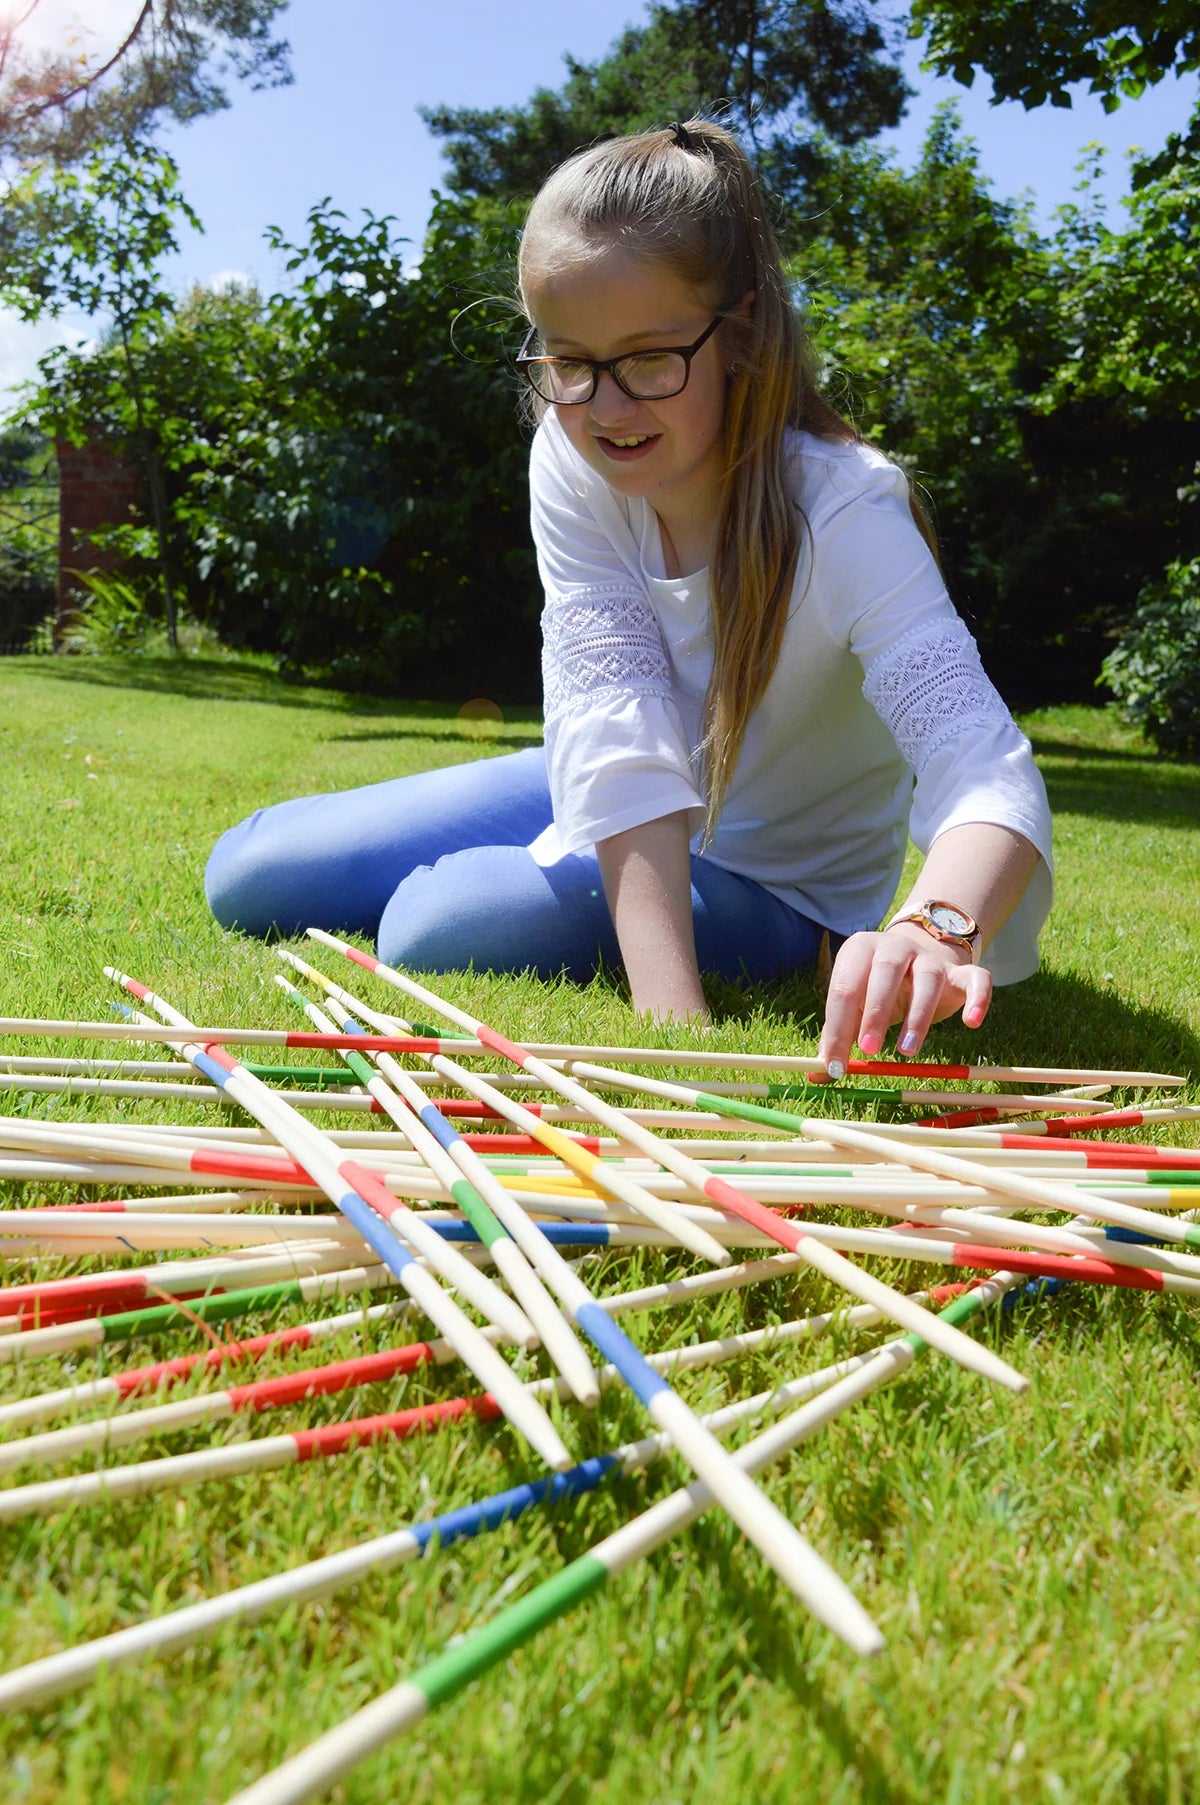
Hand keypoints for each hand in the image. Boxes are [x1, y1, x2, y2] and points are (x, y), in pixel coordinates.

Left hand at [817, 924, 992, 1075]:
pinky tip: (971, 1022)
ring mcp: (930, 957)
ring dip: (918, 1015)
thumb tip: (818, 1075)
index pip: (844, 988)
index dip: (838, 1028)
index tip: (836, 1066)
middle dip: (875, 1012)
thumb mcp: (856, 1006)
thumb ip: (838, 1035)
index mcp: (859, 951)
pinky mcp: (961, 972)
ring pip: (928, 979)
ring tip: (907, 1050)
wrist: (922, 954)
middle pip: (885, 972)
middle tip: (869, 1050)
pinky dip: (978, 998)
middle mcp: (895, 947)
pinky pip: (976, 979)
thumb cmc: (878, 989)